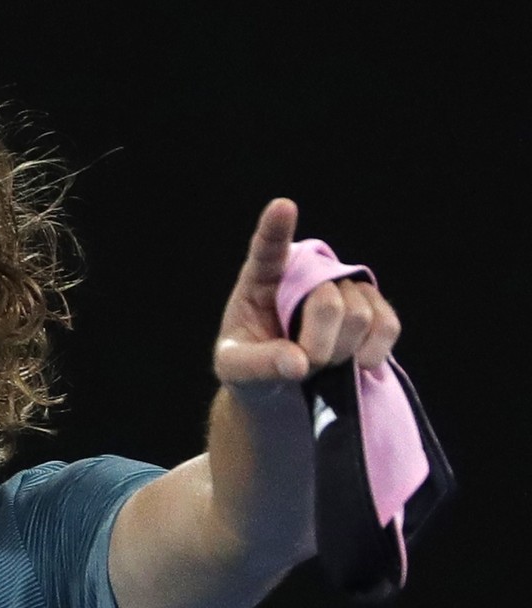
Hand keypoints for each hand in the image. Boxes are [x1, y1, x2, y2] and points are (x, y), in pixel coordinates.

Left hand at [213, 198, 401, 390]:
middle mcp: (305, 274)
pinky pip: (387, 323)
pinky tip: (359, 363)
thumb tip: (299, 363)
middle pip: (328, 301)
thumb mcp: (235, 369)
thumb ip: (259, 364)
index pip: (268, 248)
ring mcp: (340, 287)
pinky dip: (374, 349)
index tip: (282, 207)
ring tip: (319, 362)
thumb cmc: (248, 368)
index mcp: (260, 278)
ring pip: (359, 314)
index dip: (277, 228)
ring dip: (340, 351)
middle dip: (318, 344)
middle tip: (301, 364)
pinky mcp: (370, 309)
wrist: (277, 385)